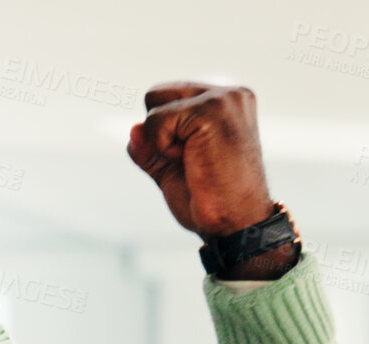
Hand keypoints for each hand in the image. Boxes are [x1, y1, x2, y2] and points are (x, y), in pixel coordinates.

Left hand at [127, 83, 294, 278]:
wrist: (235, 225)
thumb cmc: (211, 201)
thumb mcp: (171, 168)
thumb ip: (149, 147)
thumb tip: (133, 129)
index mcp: (227, 102)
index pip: (170, 97)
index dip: (165, 133)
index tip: (195, 159)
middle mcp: (230, 94)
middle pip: (157, 93)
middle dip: (159, 131)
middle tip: (191, 161)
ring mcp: (222, 99)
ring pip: (154, 104)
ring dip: (161, 141)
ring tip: (195, 162)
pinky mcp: (210, 111)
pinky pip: (156, 121)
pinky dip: (162, 148)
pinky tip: (193, 162)